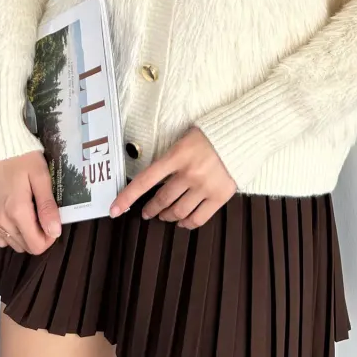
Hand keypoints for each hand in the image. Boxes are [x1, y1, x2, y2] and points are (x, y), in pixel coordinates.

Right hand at [0, 152, 61, 254]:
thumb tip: (55, 232)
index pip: (36, 245)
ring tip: (34, 214)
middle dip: (40, 237)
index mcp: (17, 212)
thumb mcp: (41, 177)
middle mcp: (2, 221)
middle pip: (25, 247)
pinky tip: (18, 217)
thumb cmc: (22, 157)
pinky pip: (0, 236)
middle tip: (46, 215)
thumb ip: (47, 206)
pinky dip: (11, 233)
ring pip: (13, 244)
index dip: (50, 238)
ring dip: (26, 236)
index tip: (55, 221)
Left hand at [109, 126, 236, 228]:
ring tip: (165, 215)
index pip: (145, 180)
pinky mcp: (220, 196)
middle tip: (147, 212)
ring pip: (178, 212)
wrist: (243, 133)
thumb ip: (170, 158)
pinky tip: (183, 222)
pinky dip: (187, 223)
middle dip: (151, 209)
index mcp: (176, 155)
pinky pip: (198, 219)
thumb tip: (155, 178)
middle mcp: (189, 173)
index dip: (127, 197)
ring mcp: (205, 186)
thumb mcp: (184, 139)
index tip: (114, 210)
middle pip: (162, 200)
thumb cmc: (210, 133)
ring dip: (167, 216)